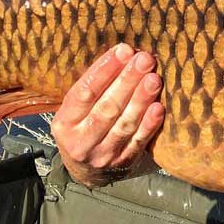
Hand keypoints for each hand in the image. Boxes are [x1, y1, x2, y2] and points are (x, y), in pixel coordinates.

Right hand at [51, 44, 165, 187]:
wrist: (88, 173)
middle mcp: (81, 141)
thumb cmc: (85, 129)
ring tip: (154, 78)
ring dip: (140, 99)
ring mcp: (103, 155)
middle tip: (144, 59)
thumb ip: (92, 89)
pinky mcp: (124, 163)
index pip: (84, 92)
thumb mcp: (75, 113)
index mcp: (65, 123)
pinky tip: (158, 107)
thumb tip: (123, 53)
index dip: (104, 70)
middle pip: (106, 107)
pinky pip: (138, 142)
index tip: (123, 50)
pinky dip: (149, 125)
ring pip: (124, 124)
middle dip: (127, 80)